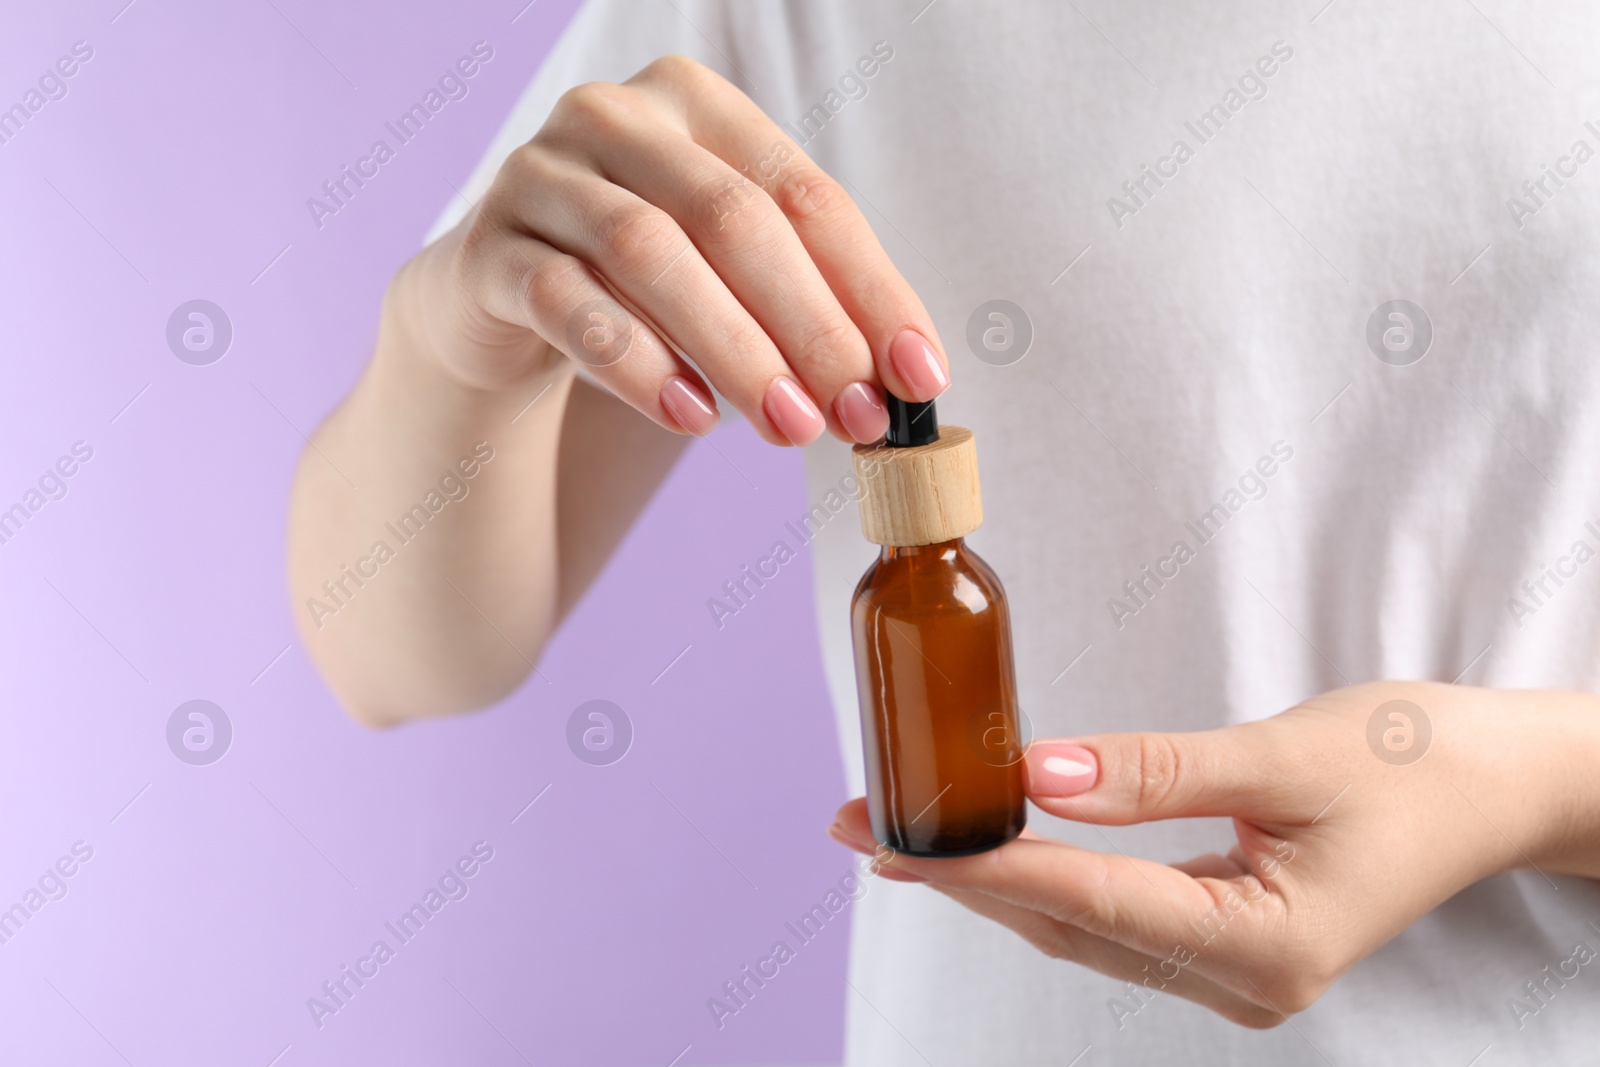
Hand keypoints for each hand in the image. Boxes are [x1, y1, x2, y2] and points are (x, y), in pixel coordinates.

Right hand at [393, 54, 949, 444]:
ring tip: (788, 426)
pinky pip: (567, 303)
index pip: (806, 196)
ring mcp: (541, 174)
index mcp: (697, 105)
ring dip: (733, 348)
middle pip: (733, 218)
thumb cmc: (639, 287)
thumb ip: (806, 307)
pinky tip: (692, 417)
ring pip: (650, 251)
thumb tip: (901, 385)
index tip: (920, 378)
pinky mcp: (488, 248)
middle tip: (856, 415)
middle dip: (810, 326)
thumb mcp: (728, 277)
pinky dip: (637, 364)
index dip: (872, 291)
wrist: (494, 298)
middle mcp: (616, 117)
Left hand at [828, 681, 1599, 1027]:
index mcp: (1267, 945)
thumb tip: (1038, 775)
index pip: (1089, 904)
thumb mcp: (1286, 754)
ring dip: (995, 881)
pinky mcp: (1230, 943)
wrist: (1499, 785)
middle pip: (1071, 926)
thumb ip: (1156, 771)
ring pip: (1085, 929)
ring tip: (907, 833)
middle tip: (865, 826)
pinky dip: (1048, 881)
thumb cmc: (1417, 761)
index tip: (895, 843)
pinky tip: (996, 848)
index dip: (985, 870)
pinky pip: (1116, 918)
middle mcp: (1246, 981)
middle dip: (965, 876)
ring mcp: (1237, 972)